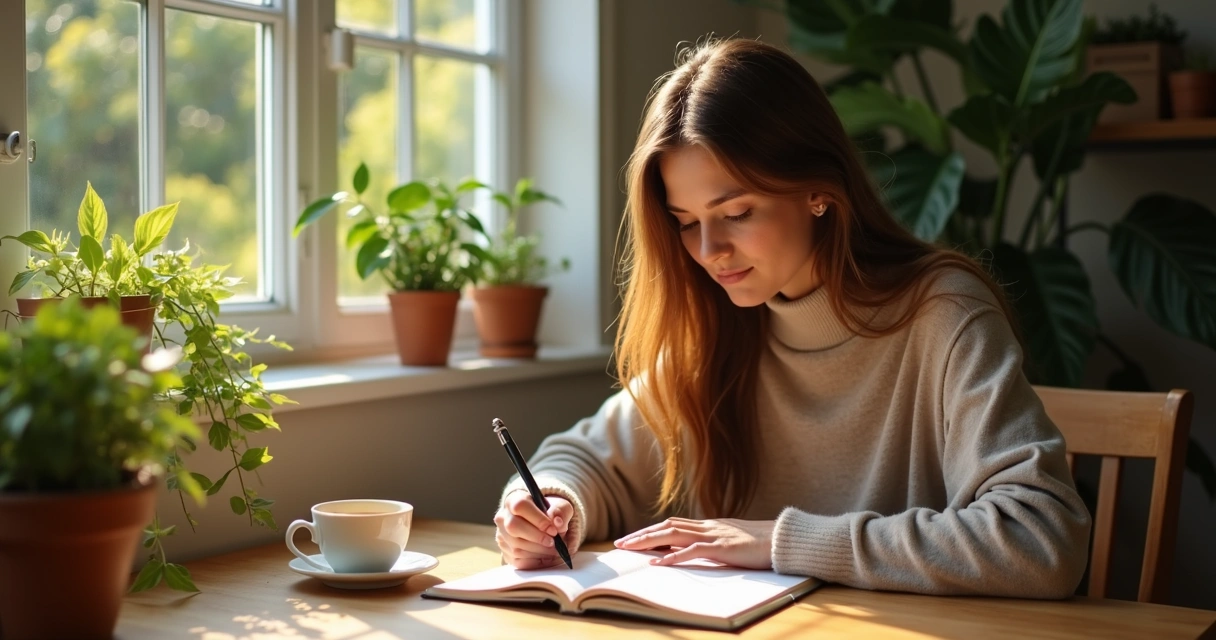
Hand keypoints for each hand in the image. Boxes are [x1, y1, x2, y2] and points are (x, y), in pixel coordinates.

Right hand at [494, 490, 577, 569]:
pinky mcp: (505, 551)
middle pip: (514, 527)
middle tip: (553, 542)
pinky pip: (517, 560)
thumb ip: (560, 511)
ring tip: (554, 551)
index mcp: (514, 499)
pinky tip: (546, 557)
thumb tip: (557, 523)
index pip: (520, 506)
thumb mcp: (560, 506)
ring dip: (538, 551)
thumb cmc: (550, 512)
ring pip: (516, 546)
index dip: (538, 519)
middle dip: (537, 537)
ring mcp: (501, 535)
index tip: (553, 530)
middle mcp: (503, 516)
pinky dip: (534, 561)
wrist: (541, 522)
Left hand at [614, 517, 774, 569]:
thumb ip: (709, 545)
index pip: (672, 525)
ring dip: (648, 541)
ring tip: (629, 548)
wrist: (783, 540)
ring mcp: (714, 535)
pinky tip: (658, 563)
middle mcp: (707, 526)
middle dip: (641, 535)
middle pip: (666, 527)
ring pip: (673, 534)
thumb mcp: (730, 543)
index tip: (631, 539)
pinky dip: (673, 557)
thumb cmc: (760, 544)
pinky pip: (693, 551)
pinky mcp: (723, 548)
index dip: (650, 531)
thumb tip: (687, 551)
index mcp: (709, 525)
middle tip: (619, 544)